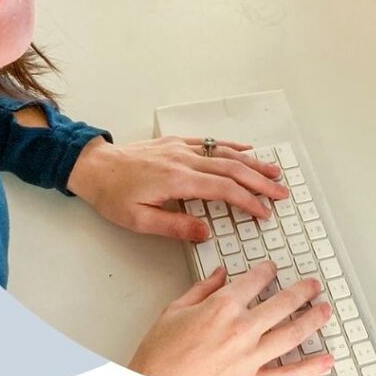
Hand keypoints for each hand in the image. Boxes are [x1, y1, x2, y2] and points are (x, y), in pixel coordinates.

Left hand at [67, 135, 287, 239]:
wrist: (95, 167)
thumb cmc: (113, 195)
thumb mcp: (139, 220)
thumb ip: (175, 227)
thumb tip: (207, 232)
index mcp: (178, 181)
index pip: (223, 190)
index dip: (248, 201)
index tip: (264, 212)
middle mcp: (185, 160)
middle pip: (232, 169)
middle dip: (260, 181)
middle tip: (281, 193)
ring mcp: (183, 148)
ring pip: (226, 153)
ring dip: (253, 162)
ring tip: (274, 172)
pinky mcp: (177, 143)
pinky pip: (212, 142)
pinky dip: (232, 146)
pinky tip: (247, 149)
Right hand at [129, 260, 333, 375]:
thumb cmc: (159, 357)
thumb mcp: (174, 311)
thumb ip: (201, 289)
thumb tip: (219, 273)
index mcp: (222, 307)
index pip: (255, 280)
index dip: (267, 271)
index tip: (273, 269)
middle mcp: (241, 330)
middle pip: (282, 303)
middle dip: (301, 291)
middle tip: (312, 285)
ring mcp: (250, 359)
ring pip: (292, 334)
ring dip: (313, 319)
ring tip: (325, 310)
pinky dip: (310, 368)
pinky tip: (325, 361)